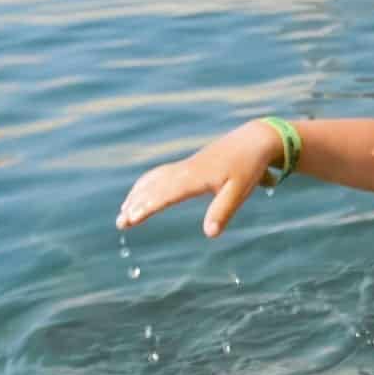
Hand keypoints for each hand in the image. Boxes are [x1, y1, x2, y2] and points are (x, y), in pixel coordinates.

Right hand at [116, 121, 281, 237]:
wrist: (254, 140)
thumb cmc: (248, 167)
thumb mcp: (240, 191)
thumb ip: (223, 211)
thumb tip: (209, 234)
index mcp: (195, 178)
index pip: (165, 195)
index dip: (147, 207)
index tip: (131, 219)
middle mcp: (185, 171)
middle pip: (153, 188)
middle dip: (135, 205)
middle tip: (120, 223)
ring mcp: (185, 166)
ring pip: (153, 180)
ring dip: (137, 195)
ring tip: (123, 211)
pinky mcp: (188, 165)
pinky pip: (160, 173)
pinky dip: (146, 183)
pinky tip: (142, 191)